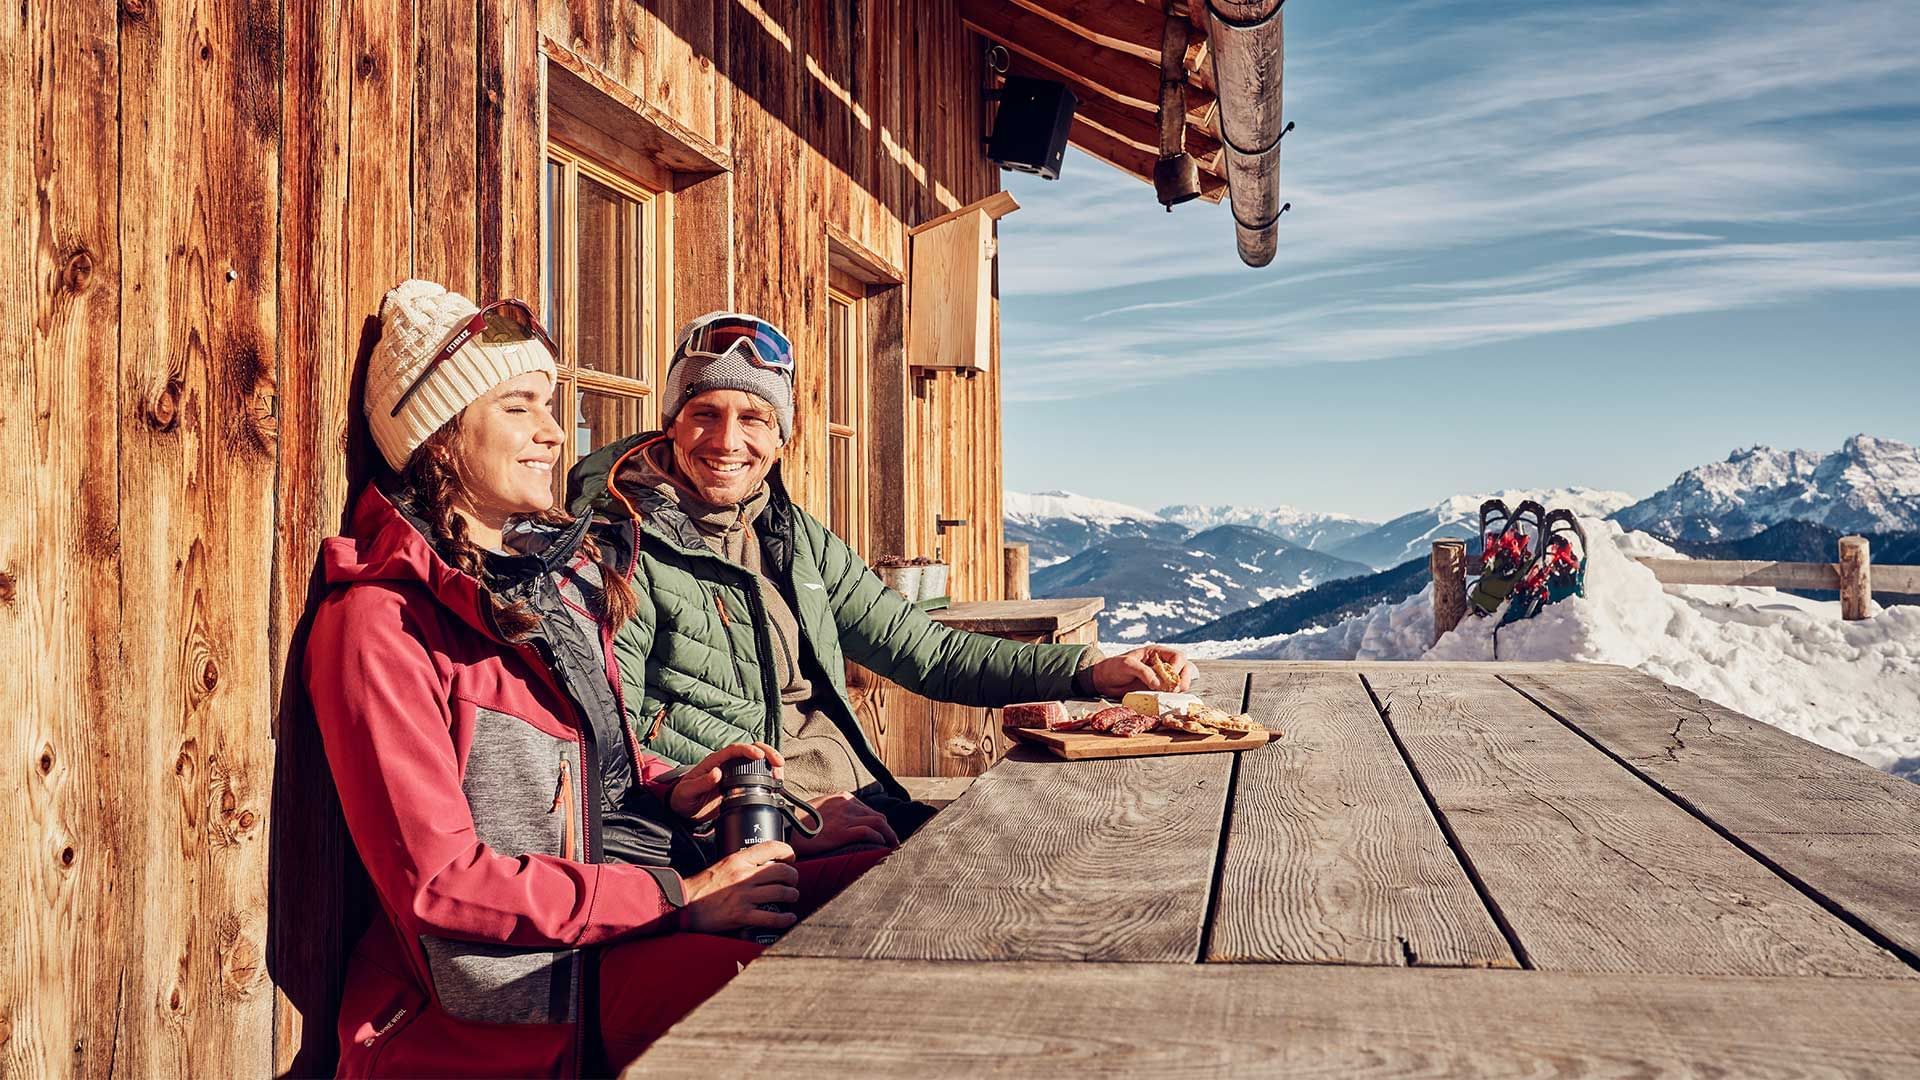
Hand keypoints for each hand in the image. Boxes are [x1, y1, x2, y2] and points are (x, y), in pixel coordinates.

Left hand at [669, 742, 783, 821]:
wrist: (684, 810)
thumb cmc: (683, 798)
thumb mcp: (688, 791)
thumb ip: (701, 782)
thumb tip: (717, 773)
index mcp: (714, 762)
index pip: (734, 750)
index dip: (748, 750)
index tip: (759, 755)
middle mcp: (727, 765)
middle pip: (751, 751)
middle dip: (767, 753)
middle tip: (778, 763)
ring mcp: (734, 775)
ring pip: (757, 763)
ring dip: (771, 764)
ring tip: (780, 773)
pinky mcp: (739, 786)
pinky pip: (757, 778)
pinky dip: (768, 778)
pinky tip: (775, 784)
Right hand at [679, 842, 800, 933]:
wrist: (682, 904)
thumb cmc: (702, 886)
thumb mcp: (722, 864)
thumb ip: (741, 863)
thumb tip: (762, 864)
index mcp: (738, 860)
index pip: (771, 847)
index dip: (787, 851)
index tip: (791, 858)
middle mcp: (743, 876)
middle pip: (782, 871)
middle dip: (793, 876)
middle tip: (793, 881)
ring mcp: (743, 896)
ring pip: (781, 892)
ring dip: (792, 895)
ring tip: (791, 897)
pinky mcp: (741, 915)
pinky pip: (771, 917)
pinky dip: (784, 918)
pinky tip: (788, 918)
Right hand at [790, 792, 899, 855]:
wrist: (789, 831)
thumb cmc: (801, 824)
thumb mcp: (819, 810)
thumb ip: (834, 812)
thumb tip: (842, 823)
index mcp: (841, 798)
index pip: (867, 809)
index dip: (877, 822)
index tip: (882, 832)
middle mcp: (846, 804)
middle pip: (877, 815)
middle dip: (886, 829)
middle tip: (891, 841)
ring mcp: (845, 817)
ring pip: (878, 822)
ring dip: (888, 834)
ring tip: (892, 846)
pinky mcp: (843, 831)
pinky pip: (868, 832)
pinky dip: (879, 839)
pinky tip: (882, 847)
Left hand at [1086, 645, 1196, 697]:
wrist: (1104, 680)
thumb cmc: (1114, 667)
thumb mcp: (1126, 665)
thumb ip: (1143, 672)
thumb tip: (1159, 684)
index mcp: (1157, 653)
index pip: (1178, 657)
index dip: (1177, 668)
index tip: (1169, 679)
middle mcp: (1163, 664)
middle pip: (1186, 669)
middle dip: (1184, 680)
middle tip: (1174, 690)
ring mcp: (1162, 677)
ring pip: (1182, 681)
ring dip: (1180, 689)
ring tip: (1168, 695)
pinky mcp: (1158, 690)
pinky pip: (1172, 692)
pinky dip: (1172, 697)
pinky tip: (1165, 700)